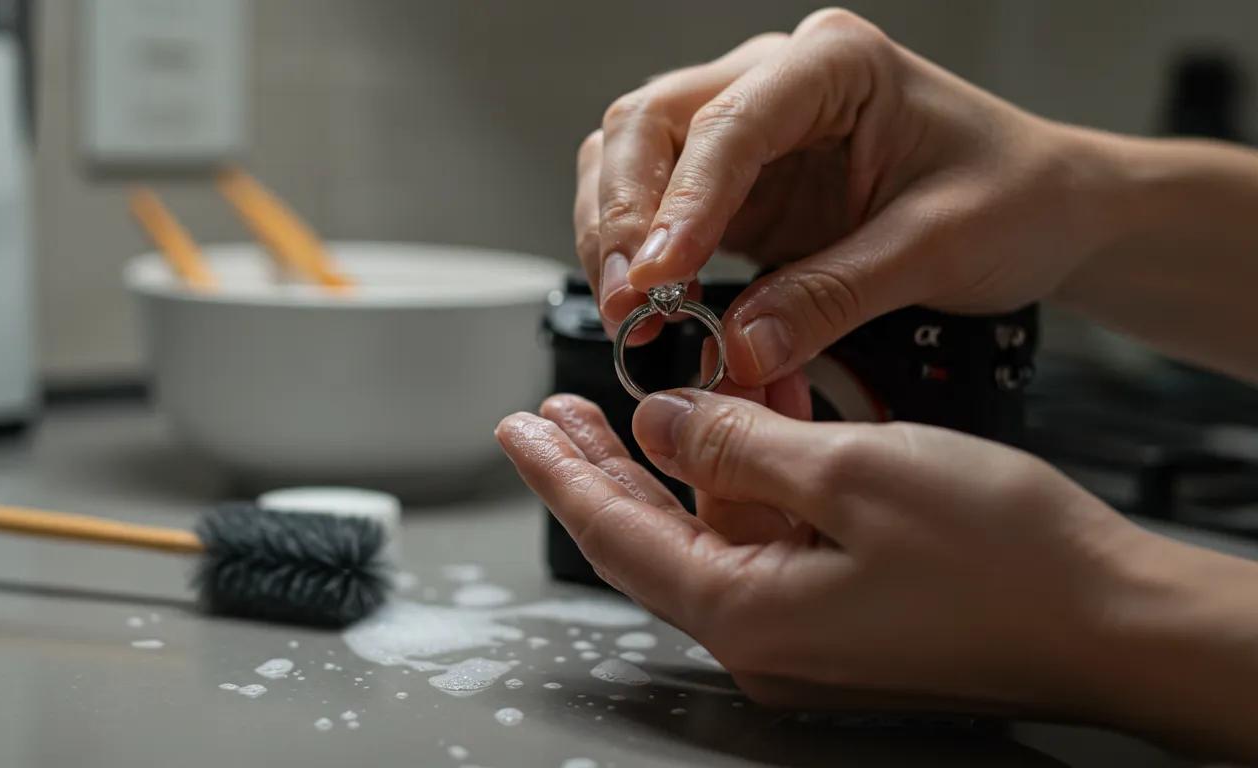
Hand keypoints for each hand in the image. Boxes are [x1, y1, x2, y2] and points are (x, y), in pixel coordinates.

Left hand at [496, 391, 1257, 756]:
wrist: (1113, 619)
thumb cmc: (1003, 561)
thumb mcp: (850, 472)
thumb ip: (738, 443)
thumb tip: (663, 424)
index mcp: (748, 613)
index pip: (617, 537)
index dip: (560, 477)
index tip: (518, 431)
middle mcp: (764, 632)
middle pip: (653, 533)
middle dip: (604, 463)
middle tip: (558, 410)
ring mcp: (806, 624)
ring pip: (717, 522)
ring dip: (699, 449)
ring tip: (679, 379)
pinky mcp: (845, 606)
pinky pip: (775, 531)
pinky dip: (761, 469)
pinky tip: (763, 408)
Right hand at [575, 9, 1105, 383]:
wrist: (1048, 210)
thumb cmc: (1016, 198)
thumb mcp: (937, 247)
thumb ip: (833, 295)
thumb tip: (738, 347)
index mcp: (835, 64)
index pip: (729, 122)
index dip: (683, 200)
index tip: (659, 275)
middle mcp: (777, 82)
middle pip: (650, 125)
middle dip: (625, 215)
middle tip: (629, 301)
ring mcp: (748, 132)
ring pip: (633, 159)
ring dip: (614, 234)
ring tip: (629, 310)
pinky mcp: (738, 187)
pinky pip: (656, 208)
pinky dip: (638, 254)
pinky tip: (646, 303)